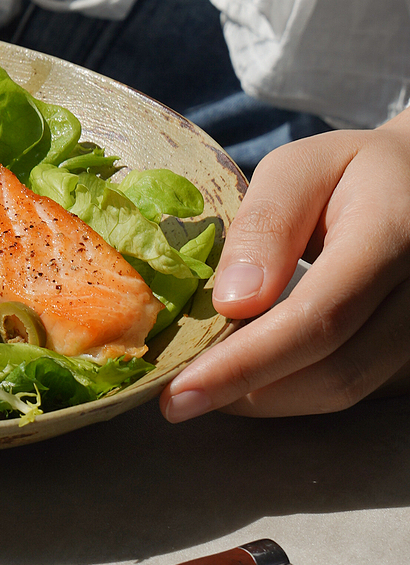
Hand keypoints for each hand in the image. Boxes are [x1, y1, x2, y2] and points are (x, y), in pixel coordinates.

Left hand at [159, 112, 409, 418]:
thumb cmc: (352, 172)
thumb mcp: (299, 169)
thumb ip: (267, 226)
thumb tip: (232, 304)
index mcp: (395, 232)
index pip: (320, 317)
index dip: (247, 362)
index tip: (182, 389)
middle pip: (333, 369)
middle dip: (246, 390)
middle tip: (177, 394)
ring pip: (343, 389)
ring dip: (266, 395)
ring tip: (205, 381)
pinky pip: (353, 386)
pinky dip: (293, 387)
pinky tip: (250, 372)